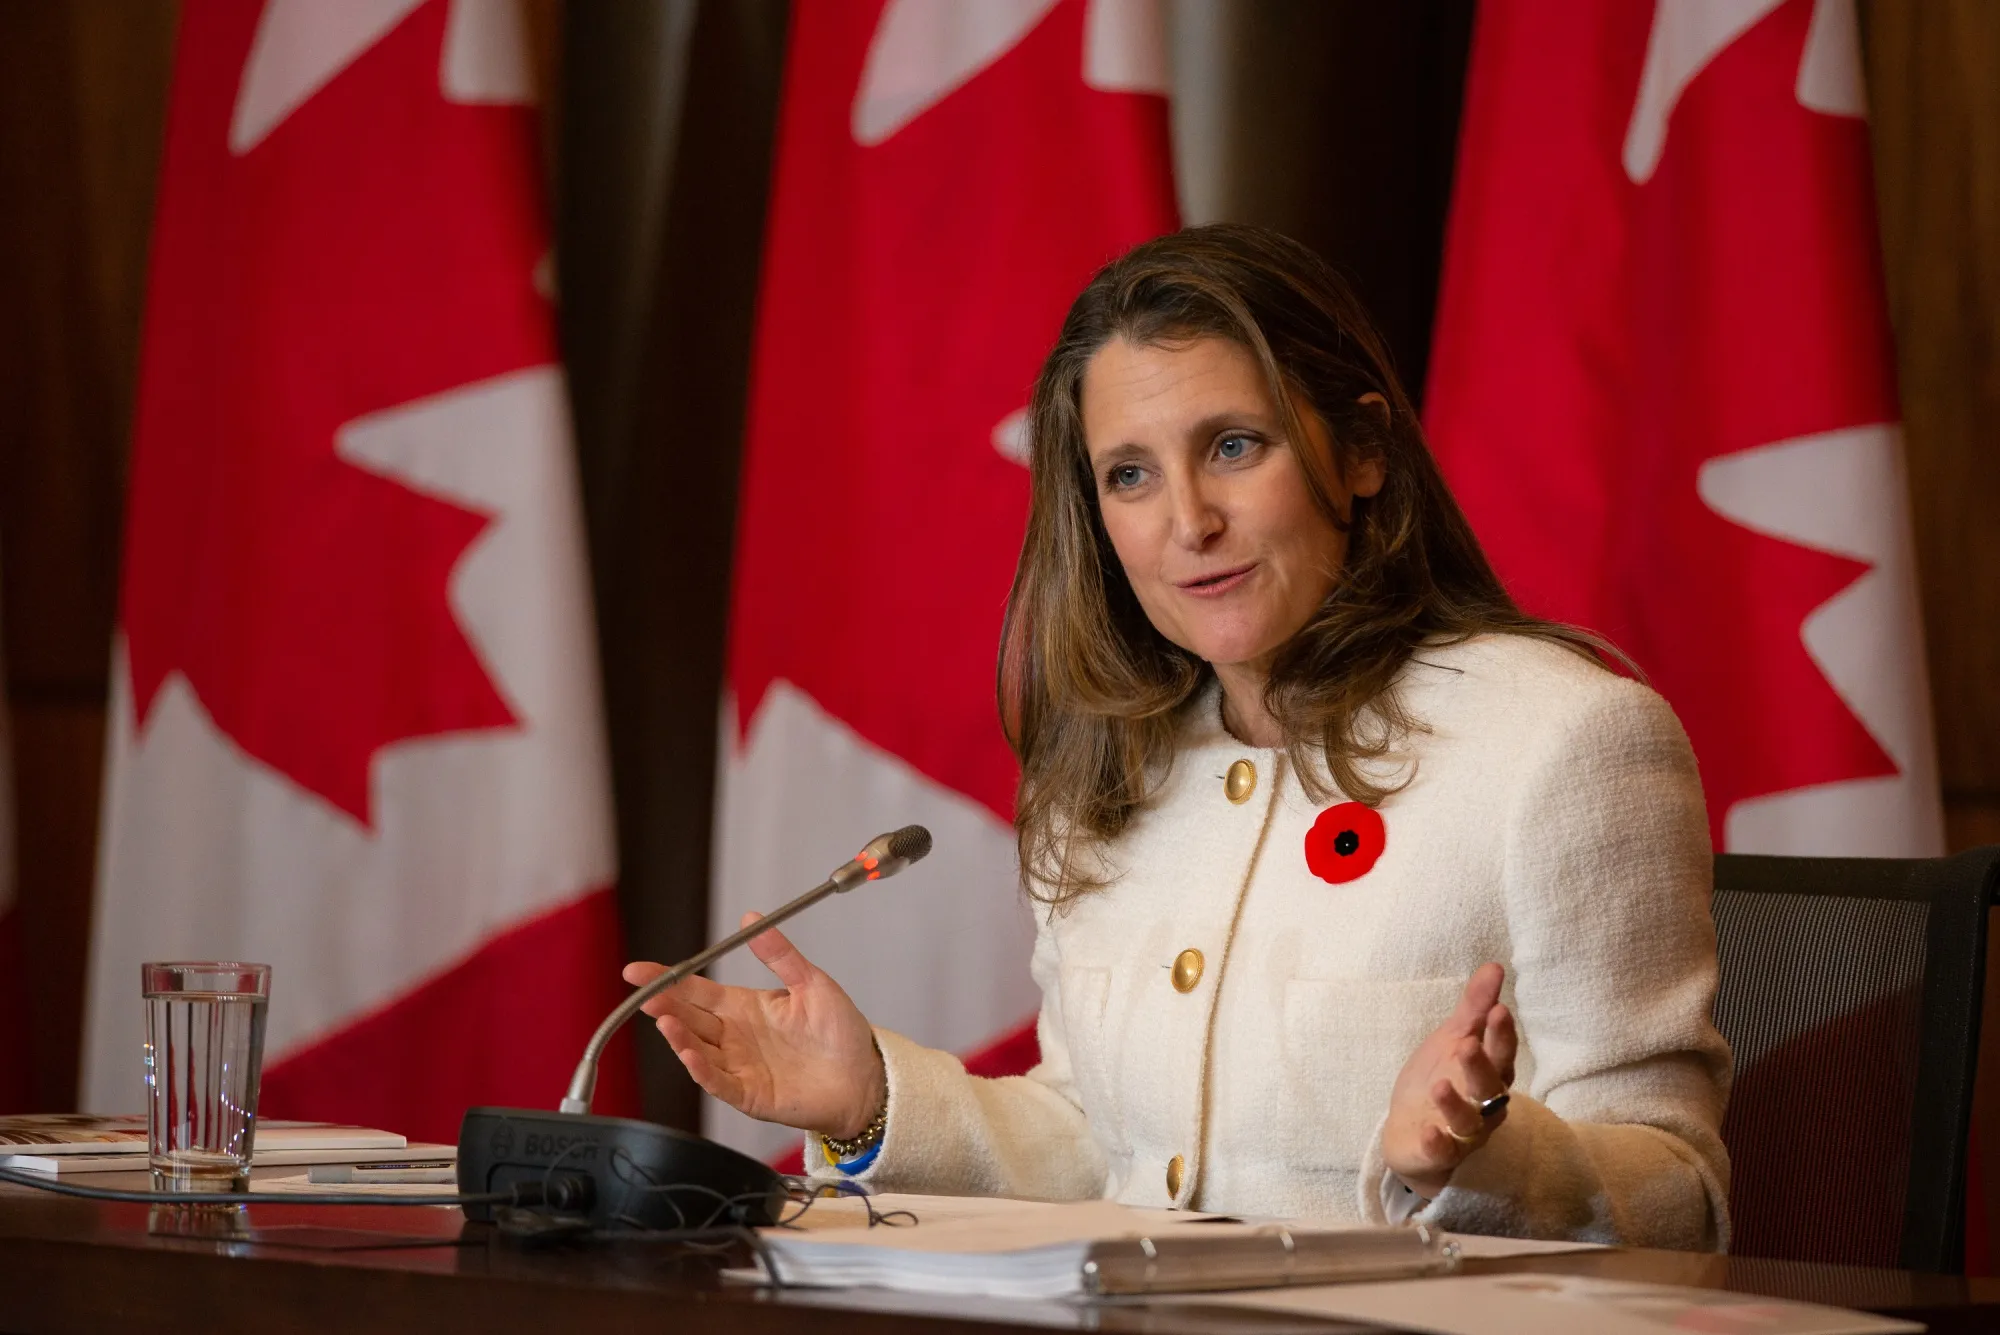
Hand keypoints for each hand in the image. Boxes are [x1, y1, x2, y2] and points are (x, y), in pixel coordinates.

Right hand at [622, 913, 886, 1138]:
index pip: (696, 990)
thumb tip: (751, 918)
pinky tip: (690, 1055)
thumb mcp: (811, 983)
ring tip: (666, 1020)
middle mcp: (735, 1037)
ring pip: (698, 1050)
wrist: (864, 1076)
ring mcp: (739, 1067)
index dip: (667, 980)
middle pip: (690, 1018)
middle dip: (665, 1006)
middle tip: (646, 995)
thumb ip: (780, 954)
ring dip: (679, 1037)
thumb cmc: (841, 1032)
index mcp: (745, 1007)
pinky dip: (702, 1069)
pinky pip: (718, 1082)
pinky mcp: (749, 1094)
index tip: (638, 971)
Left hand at [1380, 962, 1517, 1199]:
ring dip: (1455, 1104)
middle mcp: (1483, 1105)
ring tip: (1440, 1084)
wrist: (1410, 1131)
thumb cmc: (1440, 1078)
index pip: (1500, 1052)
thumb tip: (1495, 966)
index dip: (1501, 1035)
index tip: (1499, 1010)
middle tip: (1468, 1044)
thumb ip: (1475, 1007)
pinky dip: (1437, 1143)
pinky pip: (1442, 1151)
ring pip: (1468, 1121)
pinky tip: (1428, 1131)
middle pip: (1489, 1087)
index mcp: (1489, 1072)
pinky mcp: (1440, 1153)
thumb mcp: (1453, 1038)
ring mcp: (1463, 1132)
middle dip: (1481, 1067)